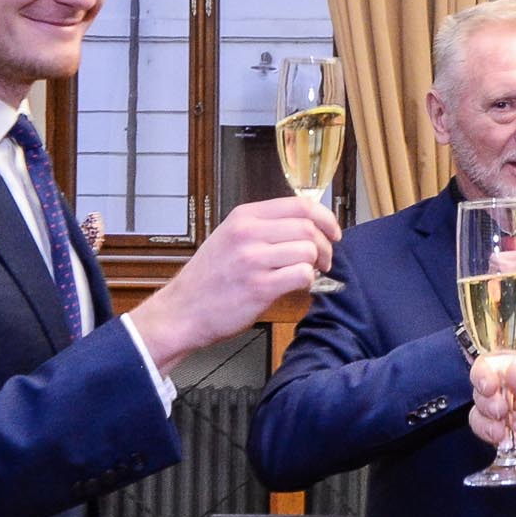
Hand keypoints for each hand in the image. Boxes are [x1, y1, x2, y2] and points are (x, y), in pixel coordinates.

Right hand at [127, 197, 340, 370]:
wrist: (182, 311)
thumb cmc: (208, 279)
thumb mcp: (229, 239)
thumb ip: (263, 229)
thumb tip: (306, 227)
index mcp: (243, 217)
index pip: (299, 205)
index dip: (325, 217)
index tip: (333, 232)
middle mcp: (248, 233)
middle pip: (308, 227)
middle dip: (325, 245)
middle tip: (324, 260)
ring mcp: (253, 260)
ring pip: (308, 251)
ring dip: (316, 265)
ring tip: (309, 275)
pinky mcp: (259, 287)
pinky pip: (301, 275)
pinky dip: (307, 282)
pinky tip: (296, 286)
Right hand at [470, 344, 515, 516]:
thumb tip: (507, 371)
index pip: (499, 360)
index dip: (487, 371)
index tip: (489, 387)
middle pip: (484, 386)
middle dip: (486, 400)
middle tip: (501, 412)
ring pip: (482, 413)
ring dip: (487, 423)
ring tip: (504, 435)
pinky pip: (494, 438)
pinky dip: (501, 443)